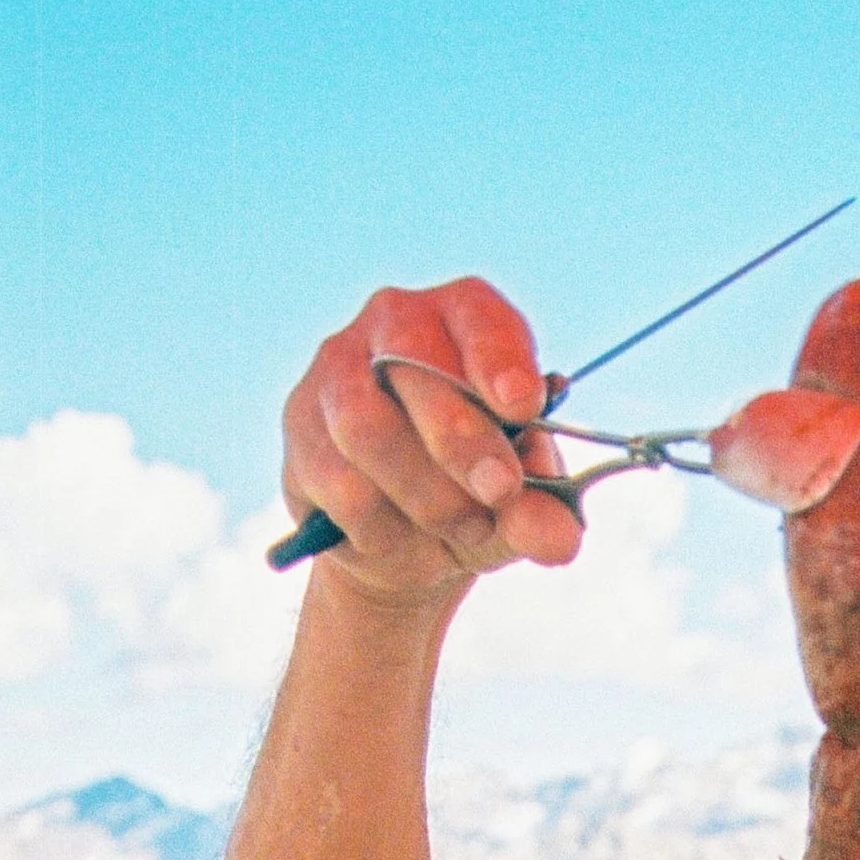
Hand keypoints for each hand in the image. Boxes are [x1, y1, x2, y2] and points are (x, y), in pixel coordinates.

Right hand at [280, 278, 584, 609]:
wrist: (405, 546)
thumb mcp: (519, 508)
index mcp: (460, 321)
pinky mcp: (299, 427)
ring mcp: (335, 371)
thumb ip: (541, 514)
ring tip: (461, 526)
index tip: (522, 405)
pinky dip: (381, 526)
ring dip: (424, 492)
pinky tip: (399, 536)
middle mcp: (391, 326)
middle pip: (412, 362)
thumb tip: (559, 539)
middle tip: (500, 490)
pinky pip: (338, 481)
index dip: (497, 356)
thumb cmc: (474, 496)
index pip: (475, 313)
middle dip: (462, 436)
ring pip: (366, 424)